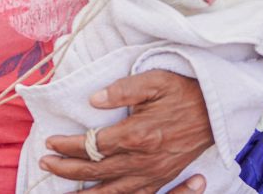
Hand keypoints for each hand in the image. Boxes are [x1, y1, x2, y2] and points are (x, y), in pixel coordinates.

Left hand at [41, 71, 213, 193]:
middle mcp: (142, 160)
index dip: (68, 145)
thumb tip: (94, 100)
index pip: (92, 145)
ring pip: (110, 191)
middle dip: (66, 168)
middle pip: (95, 171)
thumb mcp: (155, 80)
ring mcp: (152, 174)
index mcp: (137, 135)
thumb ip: (122, 89)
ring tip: (63, 190)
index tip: (51, 141)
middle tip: (45, 163)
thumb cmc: (185, 91)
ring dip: (83, 192)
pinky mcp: (161, 180)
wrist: (216, 111)